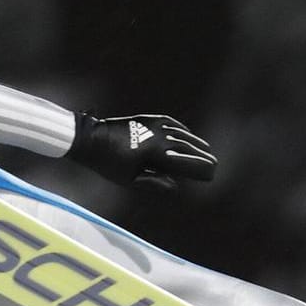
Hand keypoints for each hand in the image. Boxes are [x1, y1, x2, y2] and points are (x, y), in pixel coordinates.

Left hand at [67, 112, 216, 192]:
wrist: (91, 139)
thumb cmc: (108, 163)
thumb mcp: (129, 180)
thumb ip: (153, 183)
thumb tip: (174, 186)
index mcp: (156, 153)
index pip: (185, 161)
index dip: (201, 166)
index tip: (212, 172)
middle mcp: (158, 136)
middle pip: (187, 146)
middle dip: (202, 155)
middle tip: (214, 163)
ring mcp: (153, 125)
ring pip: (181, 133)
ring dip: (194, 141)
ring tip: (205, 149)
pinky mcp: (147, 118)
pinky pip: (171, 123)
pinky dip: (181, 129)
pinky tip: (186, 133)